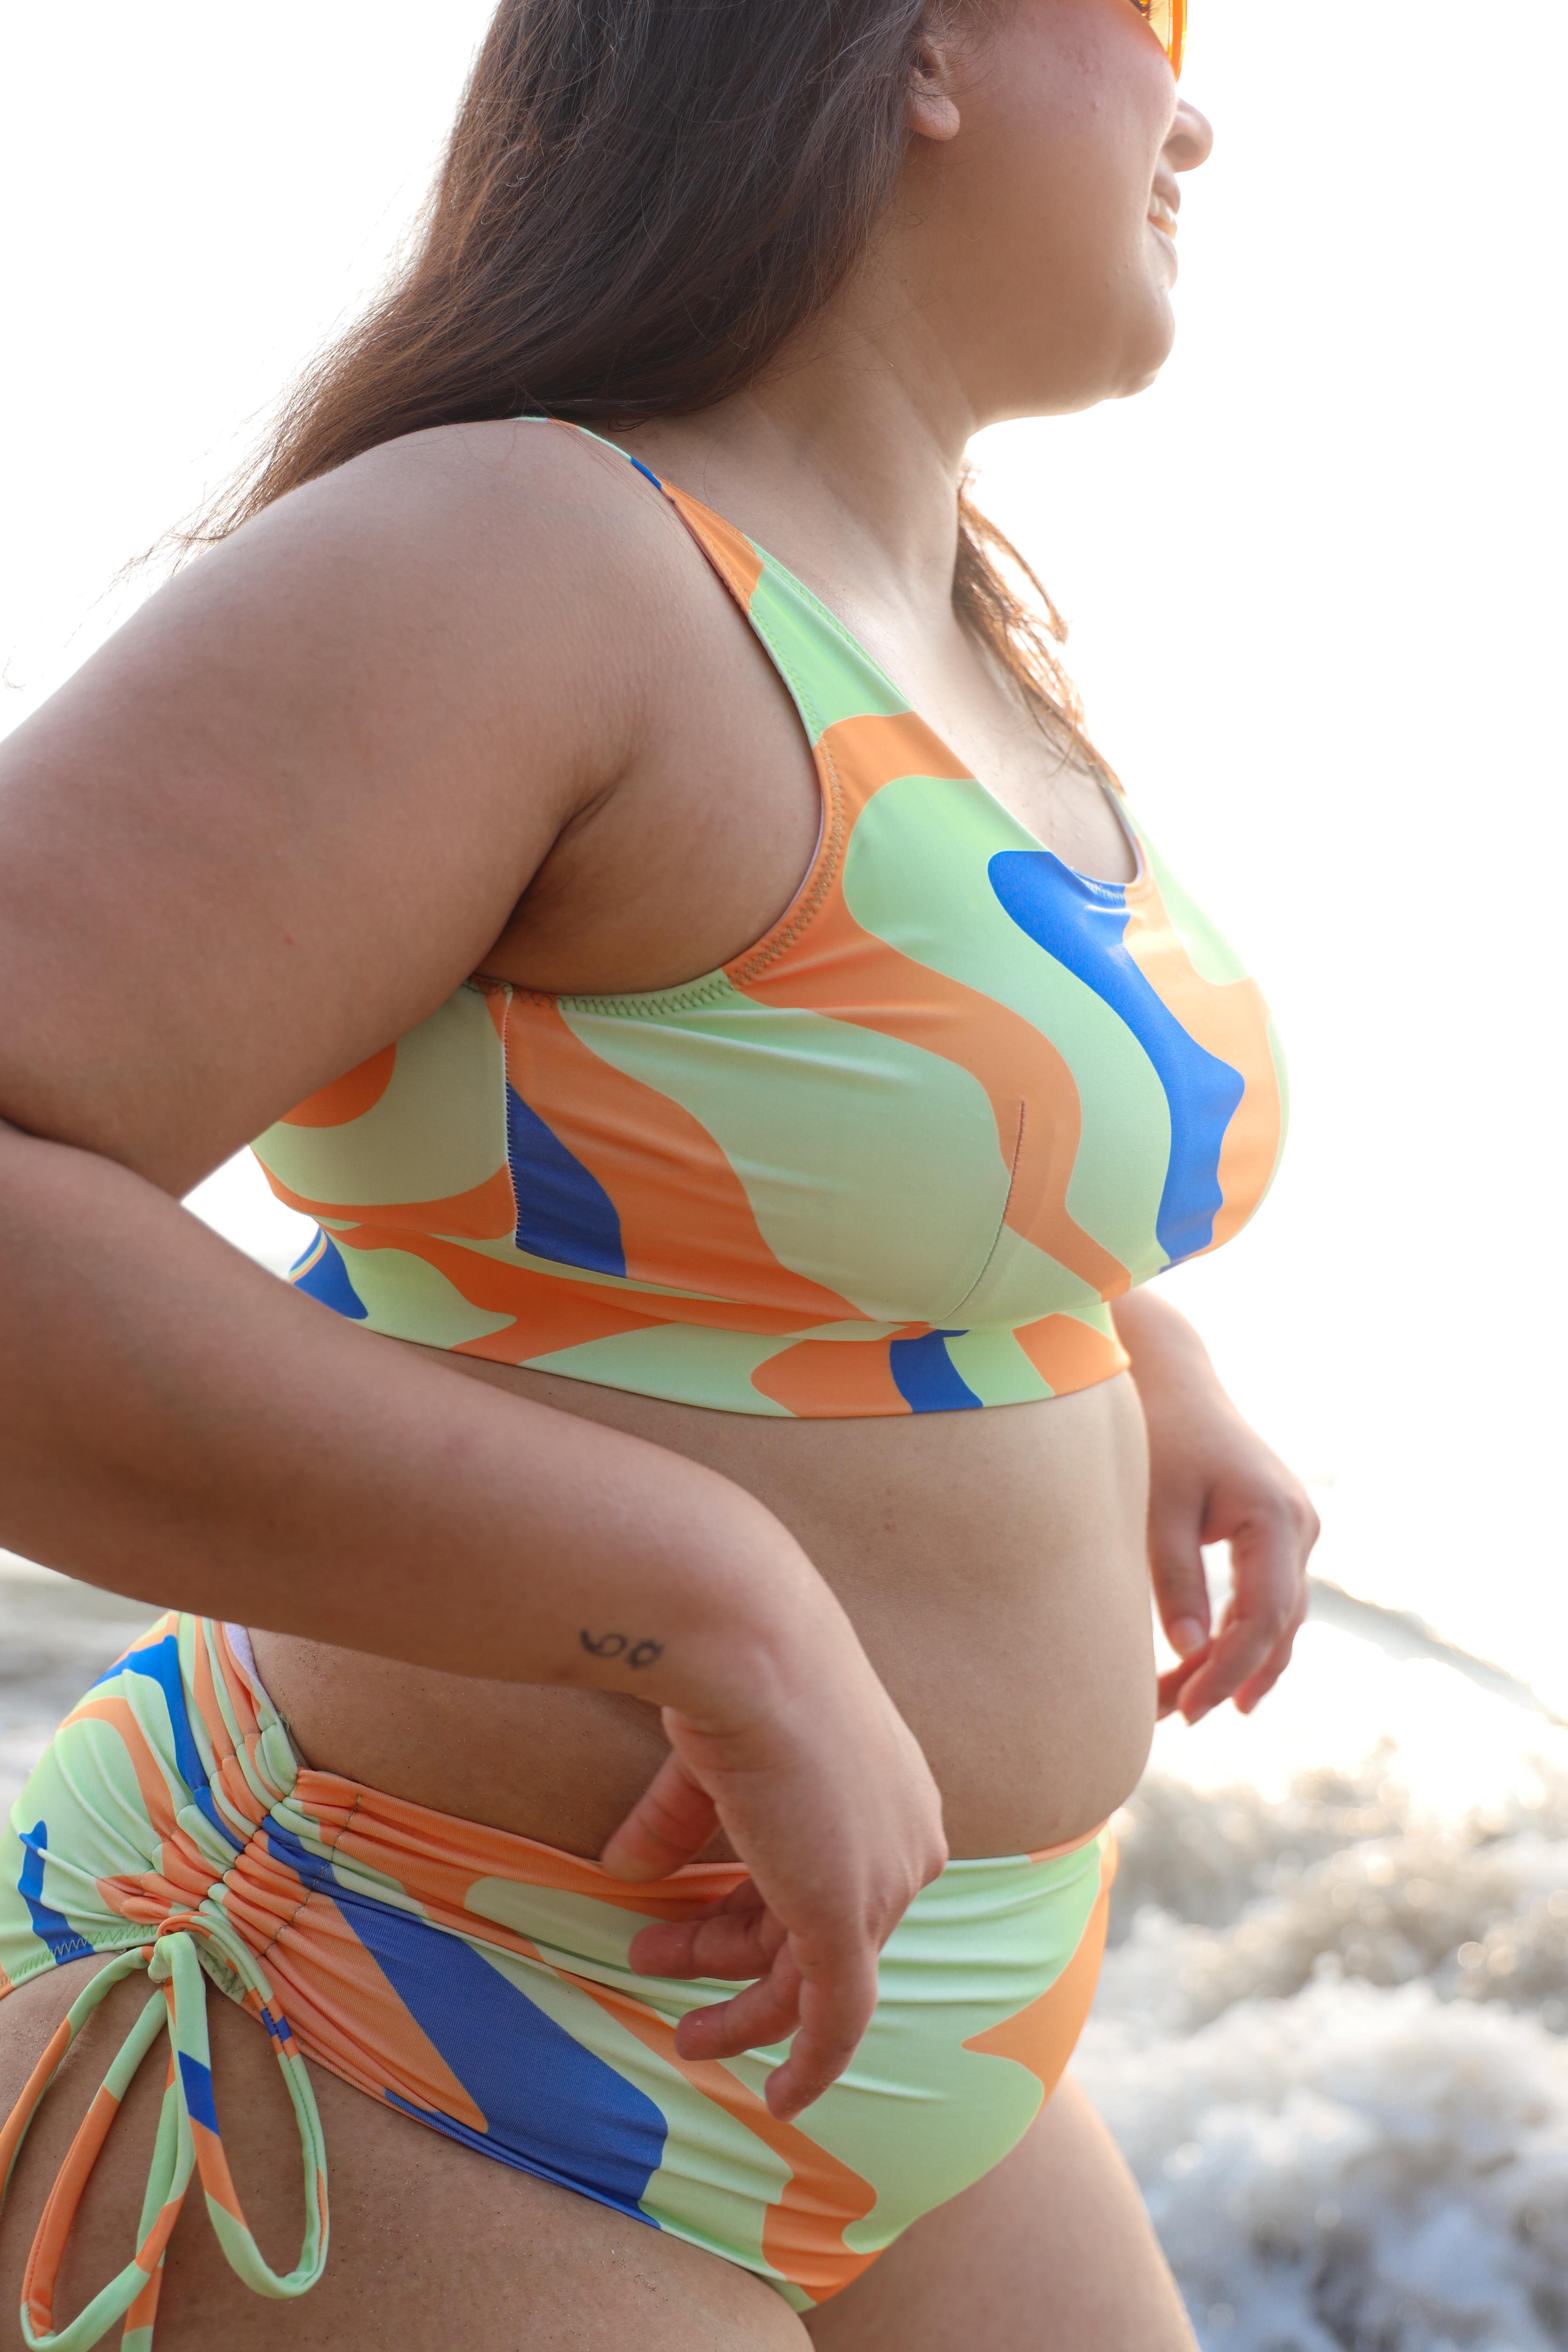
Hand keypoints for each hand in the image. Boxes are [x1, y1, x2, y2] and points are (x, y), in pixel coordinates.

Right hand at [597, 1588, 946, 2120]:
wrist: (746, 1640)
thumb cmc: (731, 1668)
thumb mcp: (710, 1758)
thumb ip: (679, 1821)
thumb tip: (626, 1869)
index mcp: (891, 1792)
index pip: (828, 1876)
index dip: (753, 1908)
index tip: (686, 1922)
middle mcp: (905, 1840)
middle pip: (819, 1928)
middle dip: (730, 1949)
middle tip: (654, 1957)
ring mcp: (882, 1881)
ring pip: (816, 1979)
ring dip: (740, 2006)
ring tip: (675, 2019)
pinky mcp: (848, 1917)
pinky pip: (836, 2018)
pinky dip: (812, 2065)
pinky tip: (779, 2101)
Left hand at [1117, 1294, 1320, 1723]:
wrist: (1176, 1378)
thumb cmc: (1162, 1436)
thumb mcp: (1158, 1507)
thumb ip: (1174, 1578)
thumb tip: (1185, 1652)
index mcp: (1275, 1518)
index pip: (1263, 1619)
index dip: (1226, 1672)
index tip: (1186, 1709)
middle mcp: (1300, 1526)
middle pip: (1276, 1628)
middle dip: (1229, 1678)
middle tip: (1178, 1719)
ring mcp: (1296, 1529)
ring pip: (1277, 1620)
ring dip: (1235, 1664)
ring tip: (1183, 1706)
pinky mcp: (1279, 1531)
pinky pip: (1270, 1597)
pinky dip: (1240, 1634)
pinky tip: (1207, 1667)